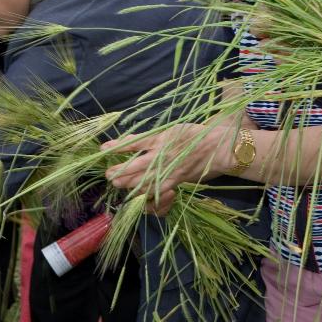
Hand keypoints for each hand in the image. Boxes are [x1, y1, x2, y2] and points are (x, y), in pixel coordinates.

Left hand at [102, 122, 237, 212]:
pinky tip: (135, 192)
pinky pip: (156, 187)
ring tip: (116, 183)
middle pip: (136, 165)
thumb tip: (131, 140)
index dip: (118, 147)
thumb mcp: (171, 130)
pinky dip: (144, 190)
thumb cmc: (194, 135)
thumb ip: (150, 137)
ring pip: (144, 179)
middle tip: (107, 174)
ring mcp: (168, 169)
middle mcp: (162, 155)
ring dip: (129, 182)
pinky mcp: (175, 180)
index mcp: (161, 139)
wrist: (217, 147)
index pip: (134, 143)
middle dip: (120, 171)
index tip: (104, 149)